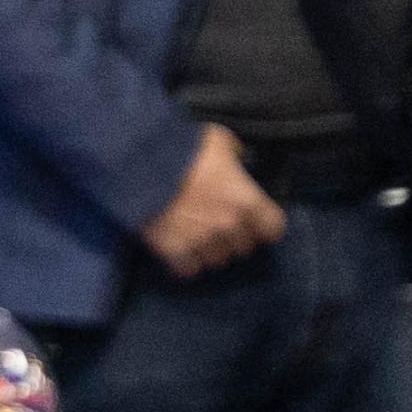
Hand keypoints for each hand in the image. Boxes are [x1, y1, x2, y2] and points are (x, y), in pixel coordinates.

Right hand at [139, 124, 286, 276]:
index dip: (264, 225)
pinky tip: (180, 249)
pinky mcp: (174, 252)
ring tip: (198, 237)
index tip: (254, 220)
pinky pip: (189, 269)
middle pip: (244, 247)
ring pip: (217, 260)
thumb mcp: (218, 141)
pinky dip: (186, 262)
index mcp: (247, 201)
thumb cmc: (182, 149)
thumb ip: (233, 157)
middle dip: (234, 237)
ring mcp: (202, 242)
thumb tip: (235, 162)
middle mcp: (229, 227)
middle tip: (219, 224)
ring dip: (210, 251)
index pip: (273, 229)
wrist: (138, 166)